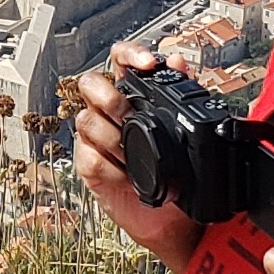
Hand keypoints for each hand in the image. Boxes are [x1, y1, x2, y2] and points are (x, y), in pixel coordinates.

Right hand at [74, 47, 202, 273]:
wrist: (175, 219)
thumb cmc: (180, 173)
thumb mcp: (188, 130)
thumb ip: (184, 92)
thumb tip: (179, 61)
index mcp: (132, 96)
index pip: (119, 60)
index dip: (128, 54)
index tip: (146, 65)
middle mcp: (110, 113)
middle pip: (90, 84)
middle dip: (110, 98)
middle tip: (128, 115)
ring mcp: (98, 140)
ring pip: (86, 121)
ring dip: (111, 136)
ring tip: (131, 152)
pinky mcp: (91, 168)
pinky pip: (88, 157)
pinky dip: (109, 166)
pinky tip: (126, 174)